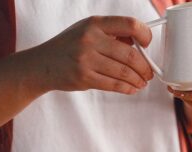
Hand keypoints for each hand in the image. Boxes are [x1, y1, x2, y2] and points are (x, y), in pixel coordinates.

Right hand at [33, 16, 153, 94]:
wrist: (42, 65)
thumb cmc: (68, 46)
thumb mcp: (87, 31)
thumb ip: (111, 34)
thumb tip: (139, 42)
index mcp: (94, 24)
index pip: (129, 24)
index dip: (145, 34)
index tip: (147, 44)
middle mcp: (90, 39)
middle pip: (130, 54)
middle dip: (145, 67)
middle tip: (149, 73)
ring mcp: (86, 59)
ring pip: (124, 72)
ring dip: (138, 79)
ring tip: (142, 82)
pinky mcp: (84, 78)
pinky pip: (113, 85)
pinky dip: (127, 88)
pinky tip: (131, 88)